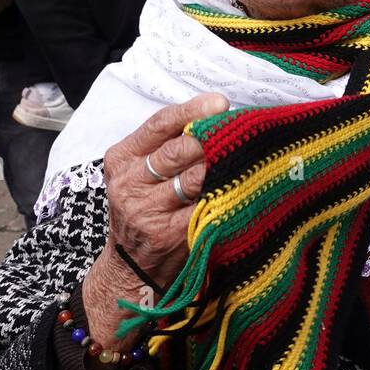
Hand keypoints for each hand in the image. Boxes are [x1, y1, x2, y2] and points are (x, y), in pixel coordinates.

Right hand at [81, 92, 228, 347]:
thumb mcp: (142, 173)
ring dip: (225, 167)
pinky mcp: (168, 234)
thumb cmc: (146, 207)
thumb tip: (217, 114)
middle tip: (241, 133)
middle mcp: (129, 183)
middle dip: (213, 141)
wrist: (132, 266)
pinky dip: (226, 195)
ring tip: (247, 158)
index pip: (159, 124)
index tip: (221, 103)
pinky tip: (242, 187)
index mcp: (121, 159)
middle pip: (180, 149)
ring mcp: (146, 211)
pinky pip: (206, 206)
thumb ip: (168, 145)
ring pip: (196, 178)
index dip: (192, 111)